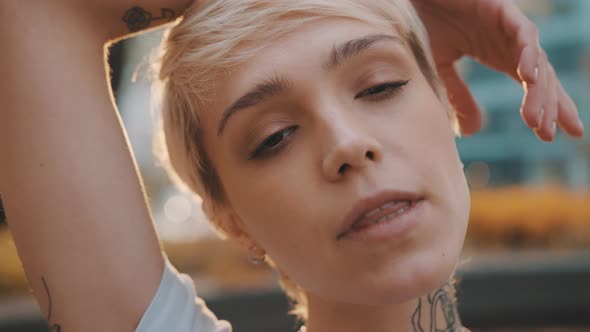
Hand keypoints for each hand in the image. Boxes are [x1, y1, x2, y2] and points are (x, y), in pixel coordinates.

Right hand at [412, 0, 584, 140]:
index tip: (548, 136)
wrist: (412, 1)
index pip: (532, 86)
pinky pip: (524, 33)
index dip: (544, 109)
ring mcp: (509, 26)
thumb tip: (472, 132)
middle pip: (542, 77)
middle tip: (549, 135)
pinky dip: (528, 54)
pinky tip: (527, 78)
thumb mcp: (441, 70)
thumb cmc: (425, 26)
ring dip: (539, 90)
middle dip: (551, 106)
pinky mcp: (502, 9)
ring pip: (536, 60)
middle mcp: (511, 43)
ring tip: (537, 119)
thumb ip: (458, 96)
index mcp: (500, 56)